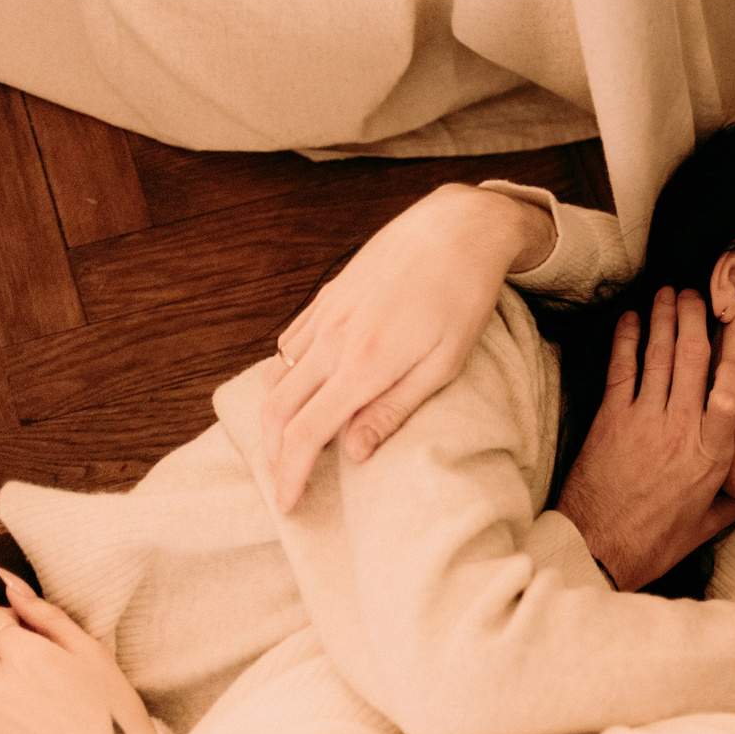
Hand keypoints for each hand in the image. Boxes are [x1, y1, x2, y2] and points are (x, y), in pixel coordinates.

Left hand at [0, 570, 157, 733]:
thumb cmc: (111, 703)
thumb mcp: (90, 649)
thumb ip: (44, 614)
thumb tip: (9, 583)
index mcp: (25, 655)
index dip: (8, 621)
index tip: (32, 633)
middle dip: (8, 650)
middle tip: (48, 668)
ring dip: (2, 679)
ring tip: (43, 695)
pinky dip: (4, 710)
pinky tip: (39, 718)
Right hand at [262, 184, 558, 512]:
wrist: (457, 229)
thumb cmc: (462, 300)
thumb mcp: (442, 366)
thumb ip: (392, 410)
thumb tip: (351, 453)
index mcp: (364, 364)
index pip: (306, 432)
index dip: (289, 473)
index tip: (286, 504)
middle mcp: (334, 340)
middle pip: (278, 408)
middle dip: (272, 454)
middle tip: (282, 484)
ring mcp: (326, 315)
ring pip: (278, 375)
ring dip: (275, 416)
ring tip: (288, 445)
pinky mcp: (329, 297)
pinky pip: (291, 343)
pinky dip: (286, 374)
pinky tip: (303, 389)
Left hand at [558, 287, 734, 589]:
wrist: (598, 549)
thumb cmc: (655, 542)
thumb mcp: (707, 526)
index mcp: (712, 456)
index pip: (731, 397)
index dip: (734, 367)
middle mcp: (681, 430)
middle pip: (693, 362)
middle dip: (695, 321)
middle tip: (696, 295)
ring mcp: (644, 420)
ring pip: (659, 357)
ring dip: (664, 320)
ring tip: (668, 294)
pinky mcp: (611, 419)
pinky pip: (621, 369)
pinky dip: (626, 341)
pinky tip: (631, 319)